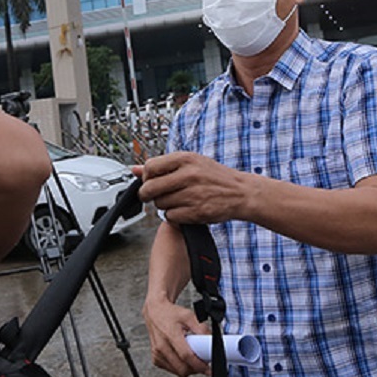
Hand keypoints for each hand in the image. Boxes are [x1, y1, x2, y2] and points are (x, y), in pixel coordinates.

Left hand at [138, 151, 254, 225]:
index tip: (151, 181)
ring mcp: (192, 194)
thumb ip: (163, 166)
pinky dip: (174, 216)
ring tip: (177, 200)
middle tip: (154, 196)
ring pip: (159, 204)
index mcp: (186, 159)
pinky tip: (183, 210)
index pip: (150, 167)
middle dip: (147, 195)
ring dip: (164, 205)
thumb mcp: (191, 163)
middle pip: (150, 188)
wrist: (241, 192)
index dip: (146, 177)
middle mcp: (188, 175)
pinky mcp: (196, 212)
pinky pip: (170, 217)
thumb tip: (134, 169)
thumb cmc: (215, 177)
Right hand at [142, 297, 210, 376]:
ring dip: (188, 369)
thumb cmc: (170, 314)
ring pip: (178, 372)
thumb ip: (201, 329)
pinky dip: (180, 367)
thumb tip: (212, 341)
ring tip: (192, 356)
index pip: (186, 356)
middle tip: (203, 362)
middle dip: (196, 369)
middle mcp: (162, 346)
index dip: (199, 365)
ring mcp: (157, 354)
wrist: (154, 312)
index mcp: (170, 335)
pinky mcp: (155, 358)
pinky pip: (172, 370)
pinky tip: (182, 357)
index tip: (208, 369)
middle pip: (182, 368)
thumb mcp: (189, 316)